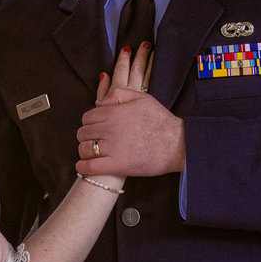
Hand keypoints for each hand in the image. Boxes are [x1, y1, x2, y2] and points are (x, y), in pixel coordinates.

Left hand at [77, 42, 185, 177]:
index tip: (94, 128)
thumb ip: (119, 94)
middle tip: (92, 141)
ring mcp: (112, 147)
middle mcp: (110, 128)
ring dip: (84, 151)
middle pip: (83, 132)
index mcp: (115, 112)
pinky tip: (83, 167)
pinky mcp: (117, 165)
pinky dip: (83, 167)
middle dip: (85, 137)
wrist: (178, 144)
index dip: (89, 123)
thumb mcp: (143, 98)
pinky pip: (90, 167)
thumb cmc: (161, 121)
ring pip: (84, 149)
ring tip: (90, 154)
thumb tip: (99, 102)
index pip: (88, 116)